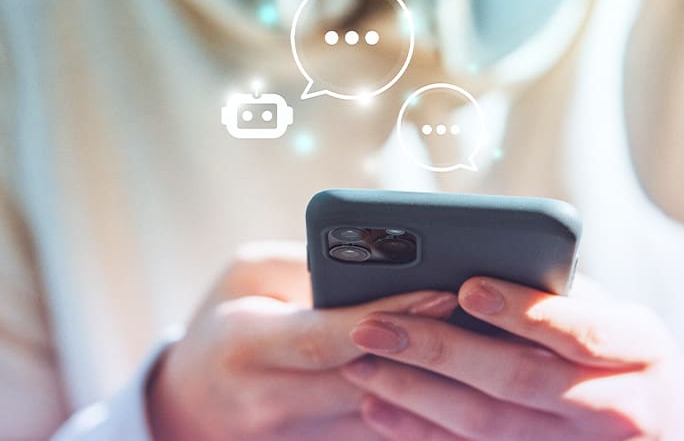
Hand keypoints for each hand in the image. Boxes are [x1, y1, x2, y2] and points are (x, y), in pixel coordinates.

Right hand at [146, 241, 459, 440]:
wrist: (189, 407)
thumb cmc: (223, 322)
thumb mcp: (246, 275)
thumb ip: (304, 264)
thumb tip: (379, 259)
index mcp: (245, 347)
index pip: (326, 337)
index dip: (388, 317)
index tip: (443, 292)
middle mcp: (271, 402)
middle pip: (367, 382)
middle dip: (431, 350)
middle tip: (490, 316)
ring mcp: (299, 438)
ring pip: (386, 418)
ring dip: (440, 386)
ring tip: (493, 346)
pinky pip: (385, 434)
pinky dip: (428, 411)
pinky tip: (471, 382)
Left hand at [339, 276, 683, 439]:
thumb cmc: (638, 361)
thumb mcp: (626, 320)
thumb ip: (566, 293)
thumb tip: (483, 253)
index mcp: (640, 349)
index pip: (579, 330)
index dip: (522, 310)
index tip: (466, 285)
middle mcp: (616, 405)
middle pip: (517, 380)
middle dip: (438, 350)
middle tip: (375, 323)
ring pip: (487, 426)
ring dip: (415, 394)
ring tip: (362, 362)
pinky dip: (422, 433)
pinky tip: (378, 410)